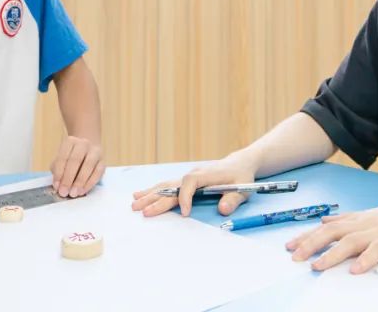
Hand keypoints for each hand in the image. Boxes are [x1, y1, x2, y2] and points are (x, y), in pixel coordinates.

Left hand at [50, 136, 104, 197]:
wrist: (87, 149)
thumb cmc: (70, 157)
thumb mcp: (61, 160)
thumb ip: (58, 170)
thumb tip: (58, 185)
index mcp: (70, 141)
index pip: (63, 157)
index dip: (59, 173)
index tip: (56, 186)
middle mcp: (83, 144)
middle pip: (75, 160)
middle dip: (68, 178)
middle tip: (64, 192)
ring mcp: (95, 151)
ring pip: (88, 165)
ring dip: (80, 181)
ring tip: (74, 193)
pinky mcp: (103, 161)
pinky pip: (98, 172)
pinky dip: (90, 183)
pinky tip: (83, 191)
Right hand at [131, 154, 257, 217]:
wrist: (238, 164)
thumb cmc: (240, 177)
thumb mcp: (243, 189)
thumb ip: (233, 200)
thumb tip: (222, 209)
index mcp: (206, 174)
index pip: (190, 183)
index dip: (185, 197)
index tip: (184, 212)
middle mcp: (193, 174)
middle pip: (171, 186)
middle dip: (156, 199)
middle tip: (141, 211)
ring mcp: (188, 176)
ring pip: (165, 185)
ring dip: (150, 194)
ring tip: (134, 203)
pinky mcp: (185, 181)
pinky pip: (167, 186)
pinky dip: (153, 190)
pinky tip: (140, 194)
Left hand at [285, 200, 377, 273]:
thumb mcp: (370, 215)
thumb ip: (347, 220)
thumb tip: (325, 220)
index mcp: (357, 219)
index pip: (325, 227)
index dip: (306, 236)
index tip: (289, 245)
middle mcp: (363, 224)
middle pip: (331, 233)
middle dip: (311, 244)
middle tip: (294, 257)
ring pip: (350, 242)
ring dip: (332, 255)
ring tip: (317, 266)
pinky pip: (376, 251)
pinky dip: (365, 261)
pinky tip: (355, 270)